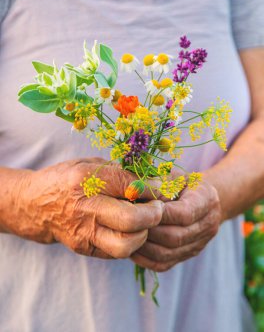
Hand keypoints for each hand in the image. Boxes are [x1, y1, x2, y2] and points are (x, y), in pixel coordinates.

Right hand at [7, 158, 163, 258]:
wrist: (36, 205)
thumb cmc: (66, 179)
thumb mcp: (89, 163)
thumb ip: (118, 170)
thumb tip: (151, 177)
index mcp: (84, 179)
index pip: (128, 185)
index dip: (151, 187)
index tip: (162, 187)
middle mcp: (83, 207)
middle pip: (130, 219)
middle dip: (153, 215)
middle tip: (158, 208)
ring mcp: (83, 232)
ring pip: (125, 245)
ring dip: (144, 234)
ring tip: (146, 222)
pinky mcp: (84, 248)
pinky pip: (117, 252)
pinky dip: (131, 242)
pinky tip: (133, 230)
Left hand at [130, 180, 220, 271]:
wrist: (198, 197)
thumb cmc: (180, 181)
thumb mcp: (172, 174)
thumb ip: (158, 182)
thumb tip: (134, 193)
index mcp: (207, 199)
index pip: (184, 214)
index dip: (161, 214)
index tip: (141, 208)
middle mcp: (208, 224)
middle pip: (175, 237)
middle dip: (149, 230)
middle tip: (128, 224)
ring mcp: (198, 244)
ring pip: (167, 254)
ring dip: (144, 246)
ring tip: (126, 235)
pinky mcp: (186, 256)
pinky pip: (163, 264)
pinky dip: (144, 259)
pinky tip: (131, 247)